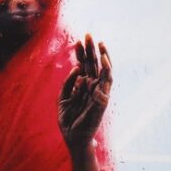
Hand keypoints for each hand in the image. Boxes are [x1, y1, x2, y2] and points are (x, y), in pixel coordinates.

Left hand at [58, 34, 111, 150]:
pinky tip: (104, 61)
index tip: (79, 40)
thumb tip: (77, 68)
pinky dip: (106, 71)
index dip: (81, 53)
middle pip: (93, 64)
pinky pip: (107, 83)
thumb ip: (68, 82)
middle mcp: (92, 86)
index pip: (83, 65)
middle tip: (88, 34)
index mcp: (82, 85)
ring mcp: (99, 92)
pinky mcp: (103, 99)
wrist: (73, 136)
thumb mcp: (63, 97)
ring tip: (100, 44)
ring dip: (103, 56)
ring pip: (104, 70)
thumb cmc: (68, 118)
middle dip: (91, 50)